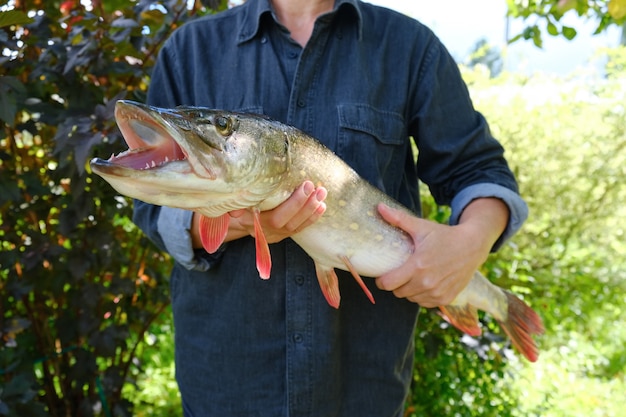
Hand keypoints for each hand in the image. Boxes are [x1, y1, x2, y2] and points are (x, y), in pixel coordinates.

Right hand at [190, 181, 326, 247]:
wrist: (235, 220)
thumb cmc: (233, 205)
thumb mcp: (228, 203)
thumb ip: (233, 204)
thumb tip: (236, 207)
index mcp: (250, 222)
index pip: (274, 217)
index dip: (293, 204)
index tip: (305, 186)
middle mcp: (264, 231)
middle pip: (287, 222)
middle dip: (304, 204)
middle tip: (317, 187)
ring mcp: (274, 235)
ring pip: (295, 226)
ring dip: (311, 210)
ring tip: (323, 193)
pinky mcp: (282, 235)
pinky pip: (299, 228)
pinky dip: (311, 218)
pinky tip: (322, 206)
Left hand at [375, 198, 508, 306]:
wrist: (473, 245)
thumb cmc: (444, 235)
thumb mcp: (421, 226)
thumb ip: (398, 219)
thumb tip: (379, 207)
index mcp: (418, 266)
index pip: (388, 284)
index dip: (382, 280)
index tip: (383, 275)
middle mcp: (427, 283)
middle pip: (398, 292)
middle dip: (395, 284)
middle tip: (400, 273)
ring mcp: (437, 293)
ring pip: (411, 299)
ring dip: (409, 290)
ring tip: (413, 277)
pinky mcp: (446, 299)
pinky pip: (424, 303)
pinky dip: (422, 296)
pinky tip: (425, 283)